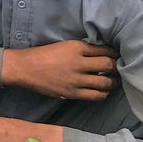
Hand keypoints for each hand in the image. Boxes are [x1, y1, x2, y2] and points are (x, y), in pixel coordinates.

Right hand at [2, 40, 117, 100]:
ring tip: (113, 80)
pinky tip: (102, 90)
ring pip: (106, 82)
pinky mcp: (72, 93)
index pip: (105, 50)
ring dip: (113, 82)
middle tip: (118, 68)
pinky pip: (96, 95)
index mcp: (76, 47)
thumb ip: (81, 49)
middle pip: (109, 65)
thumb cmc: (42, 54)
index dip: (115, 53)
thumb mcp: (63, 46)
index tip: (117, 56)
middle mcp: (78, 63)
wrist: (24, 68)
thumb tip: (101, 53)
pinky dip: (103, 93)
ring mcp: (76, 80)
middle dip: (116, 67)